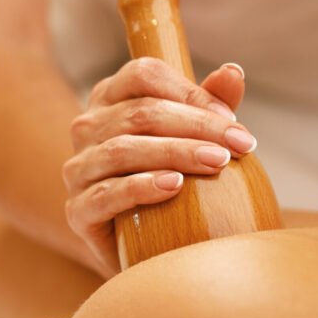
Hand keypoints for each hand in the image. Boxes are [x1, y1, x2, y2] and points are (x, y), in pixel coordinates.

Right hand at [63, 58, 254, 274]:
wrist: (145, 245)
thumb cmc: (170, 179)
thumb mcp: (191, 137)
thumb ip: (208, 104)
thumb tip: (233, 72)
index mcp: (110, 97)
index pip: (144, 75)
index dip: (190, 91)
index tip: (232, 118)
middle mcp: (87, 126)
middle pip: (140, 113)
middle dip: (196, 126)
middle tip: (239, 145)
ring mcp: (78, 168)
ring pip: (123, 150)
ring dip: (176, 153)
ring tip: (216, 162)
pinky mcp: (77, 210)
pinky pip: (107, 194)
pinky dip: (142, 187)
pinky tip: (175, 186)